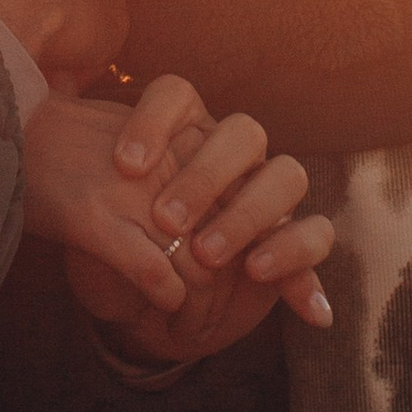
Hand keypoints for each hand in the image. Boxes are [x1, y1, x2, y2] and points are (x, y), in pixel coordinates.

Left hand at [39, 79, 333, 372]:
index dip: (154, 122)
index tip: (123, 166)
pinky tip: (289, 298)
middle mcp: (234, 157)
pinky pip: (315, 236)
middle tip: (166, 220)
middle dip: (205, 174)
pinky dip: (297, 262)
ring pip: (287, 176)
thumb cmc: (117, 260)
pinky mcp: (295, 241)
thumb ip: (102, 220)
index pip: (178, 96)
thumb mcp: (96, 239)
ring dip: (248, 215)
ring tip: (205, 257)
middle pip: (243, 133)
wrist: (148, 314)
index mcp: (183, 134)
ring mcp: (269, 197)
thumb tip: (118, 204)